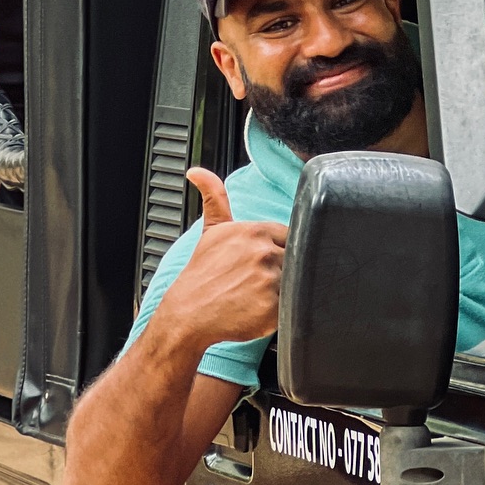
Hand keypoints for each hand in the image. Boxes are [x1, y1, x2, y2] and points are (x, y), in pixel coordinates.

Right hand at [157, 168, 287, 355]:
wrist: (189, 313)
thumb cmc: (202, 274)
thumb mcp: (211, 230)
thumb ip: (215, 196)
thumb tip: (196, 171)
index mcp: (254, 231)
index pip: (288, 235)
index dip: (277, 249)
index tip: (263, 262)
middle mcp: (264, 252)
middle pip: (294, 257)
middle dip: (282, 269)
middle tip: (260, 281)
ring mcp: (270, 280)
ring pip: (295, 282)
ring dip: (283, 289)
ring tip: (259, 295)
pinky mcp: (273, 308)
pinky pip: (293, 305)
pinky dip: (281, 309)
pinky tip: (261, 309)